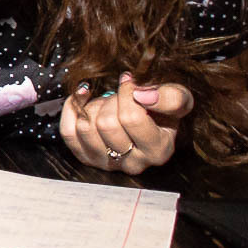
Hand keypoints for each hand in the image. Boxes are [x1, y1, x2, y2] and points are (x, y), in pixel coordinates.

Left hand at [58, 74, 189, 174]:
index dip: (127, 94)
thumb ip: (170, 98)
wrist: (150, 118)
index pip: (131, 118)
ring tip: (109, 103)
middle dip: (111, 101)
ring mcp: (107, 164)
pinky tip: (84, 98)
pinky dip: (72, 108)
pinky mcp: (86, 158)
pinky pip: (68, 132)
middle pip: (106, 124)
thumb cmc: (164, 108)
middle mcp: (134, 164)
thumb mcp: (179, 98)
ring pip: (85, 127)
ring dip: (94, 106)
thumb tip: (142, 95)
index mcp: (158, 151)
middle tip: (120, 96)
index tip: (130, 83)